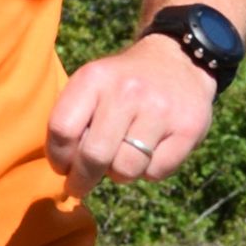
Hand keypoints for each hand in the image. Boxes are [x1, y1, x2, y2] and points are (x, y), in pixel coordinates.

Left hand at [47, 33, 216, 192]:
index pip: (62, 129)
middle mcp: (127, 91)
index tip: (62, 167)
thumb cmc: (124, 84)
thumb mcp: (93, 84)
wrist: (180, 60)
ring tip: (123, 157)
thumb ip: (73, 118)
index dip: (58, 157)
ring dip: (120, 173)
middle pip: (93, 156)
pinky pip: (156, 173)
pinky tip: (151, 151)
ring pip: (125, 170)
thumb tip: (64, 169)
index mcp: (95, 78)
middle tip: (80, 185)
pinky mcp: (188, 129)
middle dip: (83, 180)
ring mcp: (160, 110)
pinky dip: (149, 171)